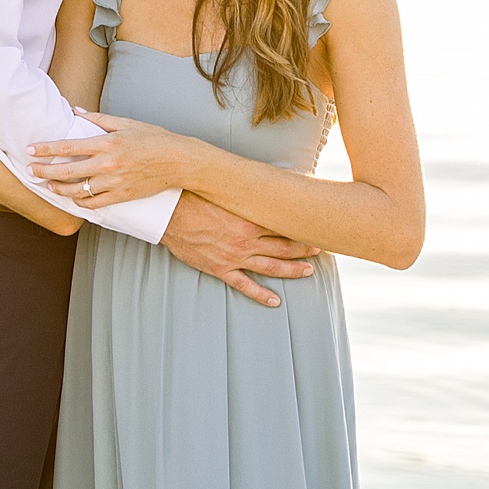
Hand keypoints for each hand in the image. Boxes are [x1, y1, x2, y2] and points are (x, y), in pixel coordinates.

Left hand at [29, 113, 188, 207]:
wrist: (178, 161)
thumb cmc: (154, 138)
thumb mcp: (126, 123)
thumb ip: (98, 119)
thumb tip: (75, 111)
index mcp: (108, 143)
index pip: (68, 146)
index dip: (46, 149)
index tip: (30, 149)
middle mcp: (109, 164)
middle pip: (67, 171)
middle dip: (44, 171)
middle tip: (30, 170)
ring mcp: (115, 183)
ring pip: (77, 191)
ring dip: (58, 189)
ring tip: (48, 185)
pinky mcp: (122, 196)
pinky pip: (94, 204)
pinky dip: (79, 202)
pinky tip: (72, 198)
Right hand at [160, 195, 316, 310]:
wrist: (169, 214)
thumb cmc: (195, 197)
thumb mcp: (226, 192)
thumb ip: (247, 195)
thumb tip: (265, 186)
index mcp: (249, 220)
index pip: (284, 226)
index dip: (301, 229)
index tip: (316, 228)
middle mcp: (246, 241)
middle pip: (283, 247)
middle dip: (304, 249)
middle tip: (320, 249)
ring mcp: (234, 257)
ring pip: (271, 267)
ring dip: (292, 270)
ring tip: (308, 272)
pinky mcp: (220, 268)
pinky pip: (245, 285)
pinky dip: (261, 295)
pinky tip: (275, 301)